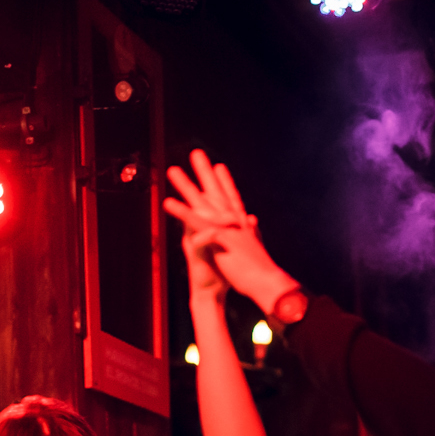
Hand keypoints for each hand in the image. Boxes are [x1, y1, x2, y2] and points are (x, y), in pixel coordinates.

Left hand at [164, 149, 296, 313]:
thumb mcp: (254, 248)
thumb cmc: (261, 271)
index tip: (219, 167)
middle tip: (196, 153)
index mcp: (241, 224)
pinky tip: (168, 202)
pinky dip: (181, 211)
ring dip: (186, 185)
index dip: (225, 182)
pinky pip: (195, 222)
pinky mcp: (218, 237)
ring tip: (172, 170)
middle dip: (205, 172)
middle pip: (216, 191)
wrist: (267, 282)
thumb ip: (252, 233)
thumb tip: (252, 222)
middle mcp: (233, 220)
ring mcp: (225, 227)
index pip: (231, 198)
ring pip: (202, 202)